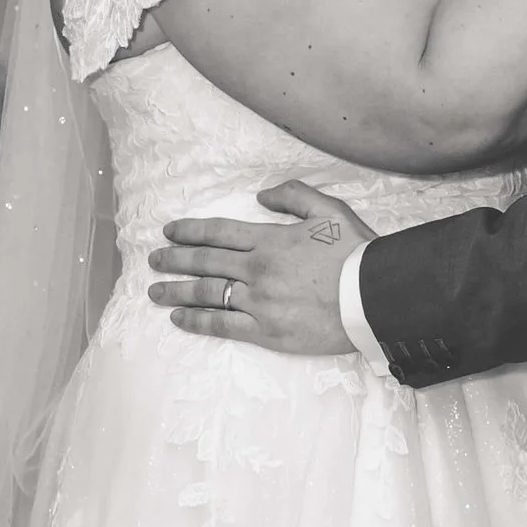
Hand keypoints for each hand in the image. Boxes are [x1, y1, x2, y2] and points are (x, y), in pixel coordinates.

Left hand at [148, 178, 369, 352]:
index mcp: (269, 240)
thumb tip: (261, 195)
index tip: (169, 232)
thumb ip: (293, 195)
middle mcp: (257, 269)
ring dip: (176, 291)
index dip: (189, 231)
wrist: (374, 297)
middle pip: (205, 262)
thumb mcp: (329, 210)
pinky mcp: (266, 331)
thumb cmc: (356, 253)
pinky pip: (223, 325)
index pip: (218, 232)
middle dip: (175, 260)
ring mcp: (259, 301)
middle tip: (153, 260)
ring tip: (154, 291)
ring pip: (207, 294)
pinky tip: (179, 319)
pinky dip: (198, 321)